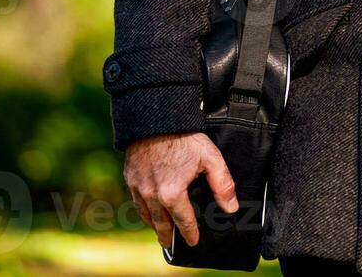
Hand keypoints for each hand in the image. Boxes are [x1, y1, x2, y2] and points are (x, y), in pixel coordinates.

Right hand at [123, 132, 238, 248]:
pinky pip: (136, 201)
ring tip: (159, 231)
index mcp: (172, 193)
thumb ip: (222, 185)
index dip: (189, 233)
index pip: (183, 221)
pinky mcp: (130, 177)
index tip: (193, 241)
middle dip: (167, 236)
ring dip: (153, 225)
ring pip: (146, 214)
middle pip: (161, 223)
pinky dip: (142, 210)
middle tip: (170, 244)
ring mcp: (138, 187)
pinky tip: (146, 210)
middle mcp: (152, 195)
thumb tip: (231, 207)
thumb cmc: (184, 137)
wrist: (155, 117)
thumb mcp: (210, 158)